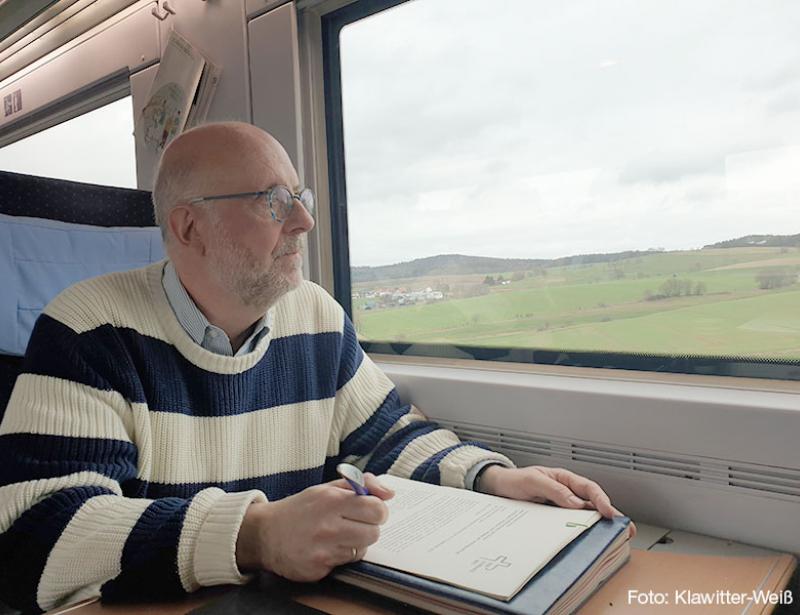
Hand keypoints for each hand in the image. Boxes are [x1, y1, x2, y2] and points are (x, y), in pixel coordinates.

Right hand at [235, 473, 394, 580]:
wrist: (265, 533)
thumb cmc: (301, 509)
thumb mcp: (327, 488)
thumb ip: (361, 484)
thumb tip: (389, 493)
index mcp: (332, 500)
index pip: (377, 509)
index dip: (377, 511)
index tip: (369, 511)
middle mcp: (328, 525)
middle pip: (374, 532)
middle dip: (368, 528)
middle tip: (353, 524)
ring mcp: (322, 549)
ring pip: (362, 550)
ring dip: (355, 543)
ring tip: (338, 536)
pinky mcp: (318, 569)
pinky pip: (345, 564)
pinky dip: (339, 556)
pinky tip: (325, 548)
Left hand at [480, 465, 636, 537]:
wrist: (498, 489)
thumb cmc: (515, 480)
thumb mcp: (532, 481)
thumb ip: (553, 489)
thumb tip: (575, 502)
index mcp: (564, 479)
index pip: (588, 488)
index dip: (601, 500)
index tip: (608, 512)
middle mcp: (566, 493)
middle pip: (592, 504)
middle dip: (610, 515)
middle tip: (624, 528)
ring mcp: (561, 507)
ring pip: (584, 516)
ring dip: (598, 526)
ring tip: (613, 537)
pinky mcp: (554, 519)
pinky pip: (570, 525)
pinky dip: (581, 532)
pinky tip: (587, 540)